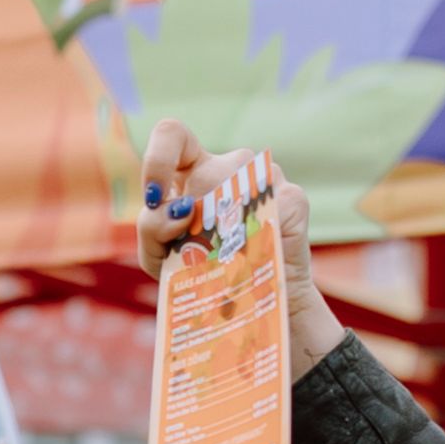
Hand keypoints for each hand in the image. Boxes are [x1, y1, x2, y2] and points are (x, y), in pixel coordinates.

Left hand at [136, 118, 346, 377]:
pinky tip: (257, 256)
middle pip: (202, 174)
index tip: (157, 196)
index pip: (173, 136)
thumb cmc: (199, 276)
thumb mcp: (160, 258)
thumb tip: (179, 210)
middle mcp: (229, 167)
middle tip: (195, 248)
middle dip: (191, 219)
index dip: (159, 157)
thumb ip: (151, 229)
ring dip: (224, 233)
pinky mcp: (293, 198)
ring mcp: (265, 178)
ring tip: (227, 257)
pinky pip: (269, 210)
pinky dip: (255, 242)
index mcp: (192, 172)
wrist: (250, 307)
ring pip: (237, 190)